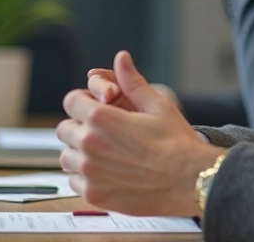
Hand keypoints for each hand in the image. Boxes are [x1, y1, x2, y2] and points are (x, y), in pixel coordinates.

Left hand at [59, 51, 225, 215]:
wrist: (189, 180)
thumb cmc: (177, 143)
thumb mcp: (158, 105)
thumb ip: (132, 82)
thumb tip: (121, 59)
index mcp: (101, 118)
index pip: (71, 101)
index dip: (84, 102)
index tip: (95, 109)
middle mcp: (89, 144)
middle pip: (64, 130)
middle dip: (80, 127)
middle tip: (103, 133)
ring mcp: (89, 171)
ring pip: (66, 157)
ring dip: (79, 153)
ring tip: (104, 154)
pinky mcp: (93, 194)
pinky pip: (74, 181)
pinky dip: (85, 177)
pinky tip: (107, 173)